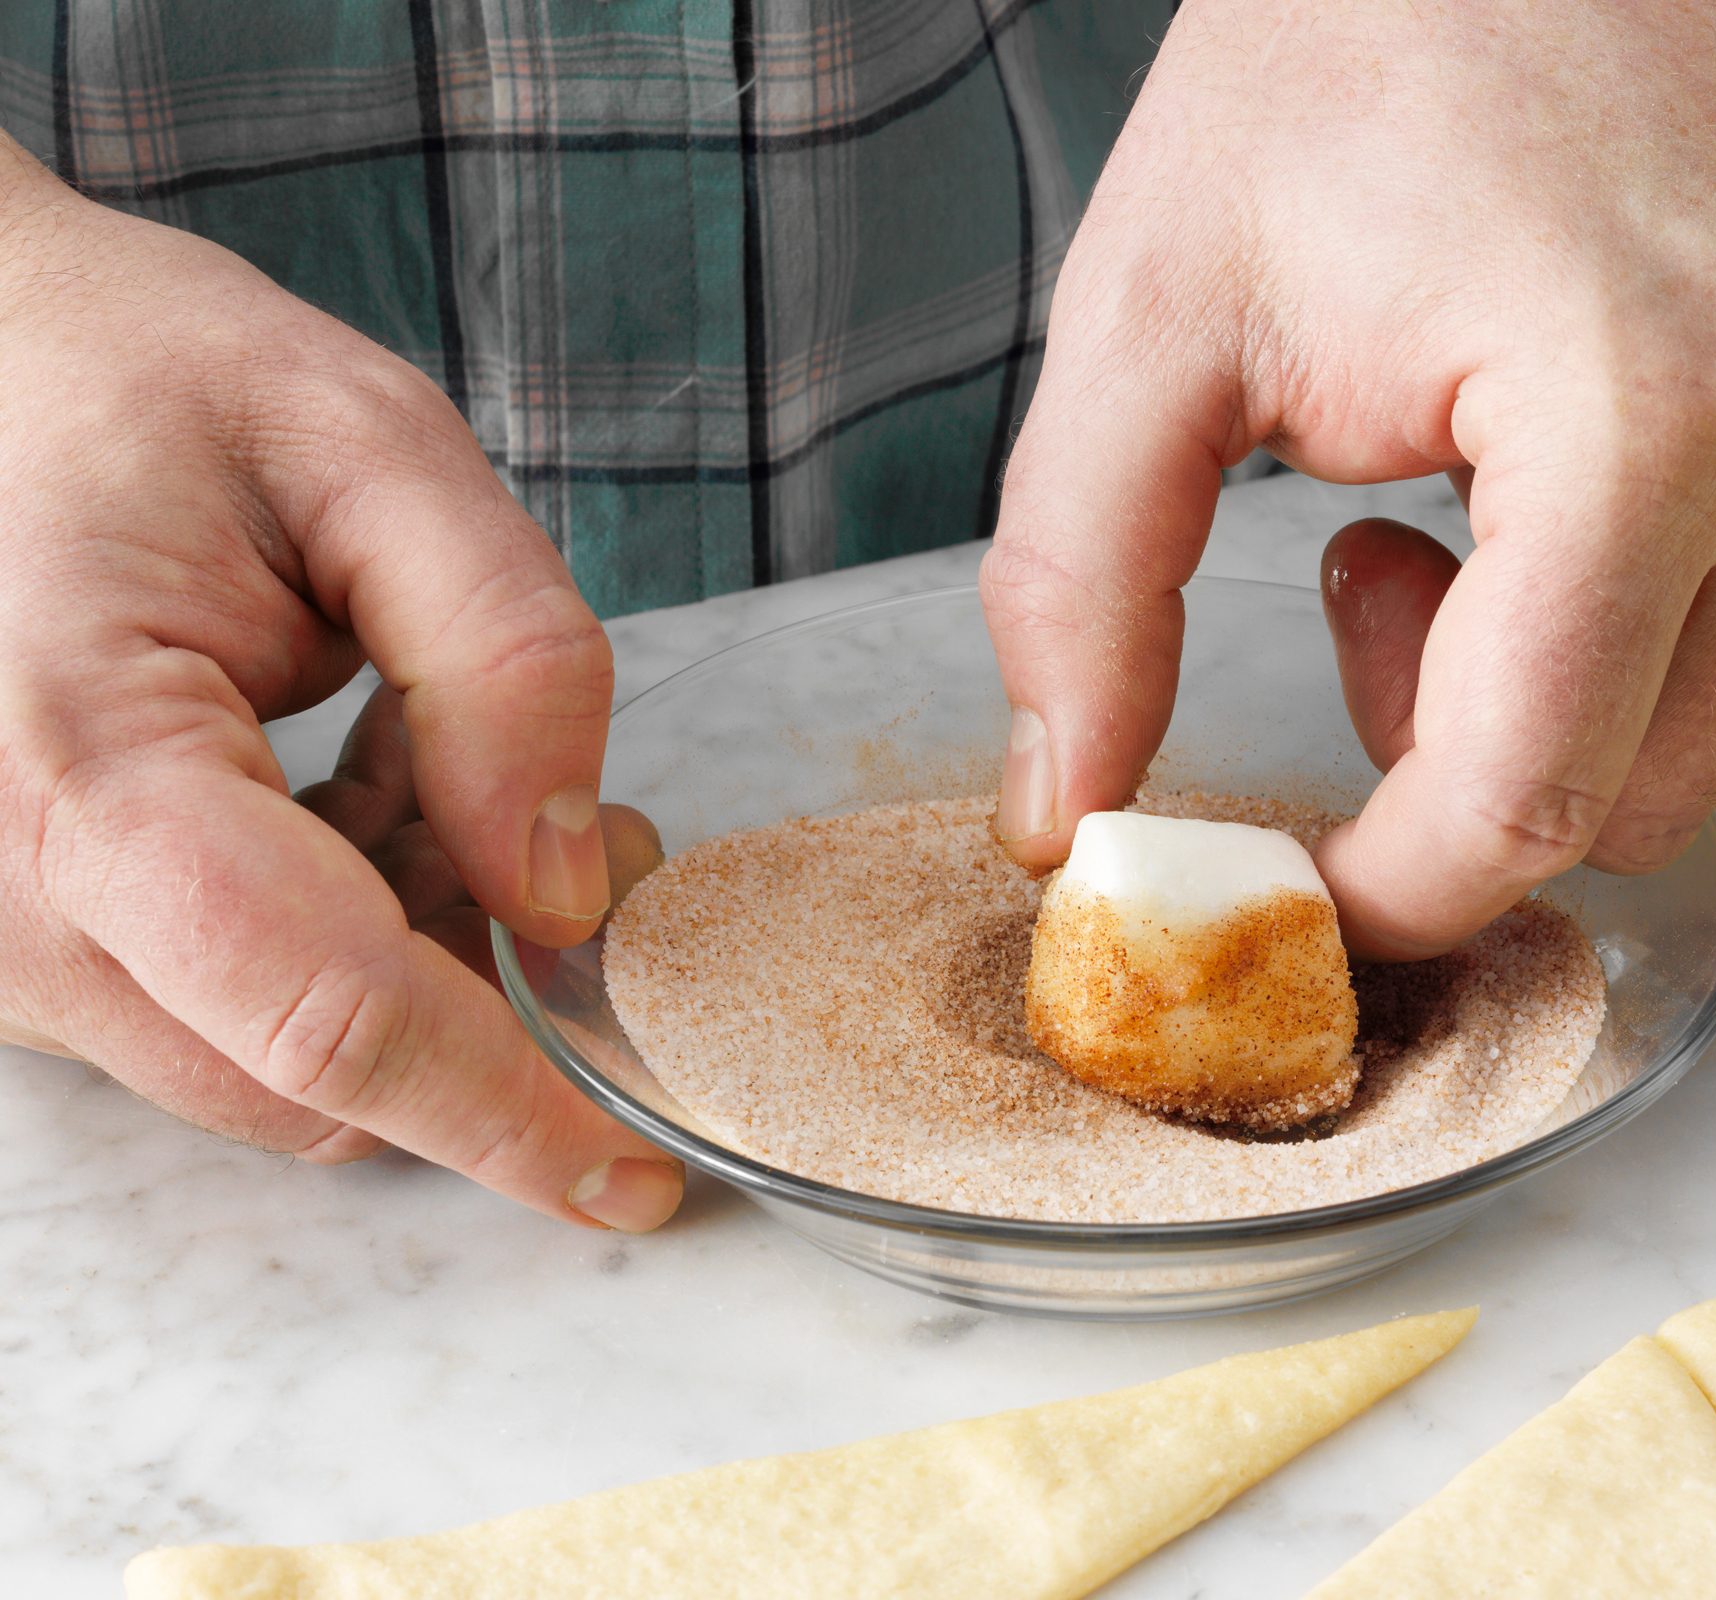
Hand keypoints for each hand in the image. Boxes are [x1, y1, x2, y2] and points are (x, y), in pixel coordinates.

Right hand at [0, 139, 681, 1229]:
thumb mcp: (371, 448)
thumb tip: (569, 891)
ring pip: (277, 1062)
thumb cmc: (146, 383)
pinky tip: (351, 789)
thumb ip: (506, 660)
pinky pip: (222, 1014)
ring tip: (424, 760)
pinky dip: (338, 937)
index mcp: (88, 769)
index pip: (332, 1019)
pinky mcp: (15, 948)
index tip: (636, 1178)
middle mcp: (6, 901)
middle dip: (485, 996)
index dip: (508, 1111)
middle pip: (315, 1075)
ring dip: (412, 957)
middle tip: (555, 821)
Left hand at [981, 0, 1715, 957]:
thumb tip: (1063, 807)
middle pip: (1640, 793)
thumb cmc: (1362, 36)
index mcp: (1638, 420)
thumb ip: (1082, 584)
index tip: (1316, 877)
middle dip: (1472, 751)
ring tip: (1490, 494)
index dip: (1392, 886)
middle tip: (1376, 567)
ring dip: (1597, 677)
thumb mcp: (1156, 309)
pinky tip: (1622, 482)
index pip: (1522, 801)